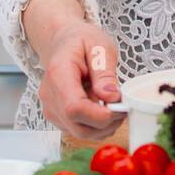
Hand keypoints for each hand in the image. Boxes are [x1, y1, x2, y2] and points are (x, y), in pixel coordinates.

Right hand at [37, 19, 124, 142]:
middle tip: (123, 107)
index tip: (120, 106)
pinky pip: (79, 130)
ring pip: (80, 133)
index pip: (74, 108)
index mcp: (58, 73)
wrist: (63, 42)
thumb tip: (111, 98)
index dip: (99, 115)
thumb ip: (105, 73)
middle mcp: (50, 95)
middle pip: (78, 126)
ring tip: (114, 105)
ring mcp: (52, 109)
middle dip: (106, 123)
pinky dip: (96, 125)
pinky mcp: (58, 117)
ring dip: (103, 126)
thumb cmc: (81, 41)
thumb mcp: (99, 47)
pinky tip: (102, 107)